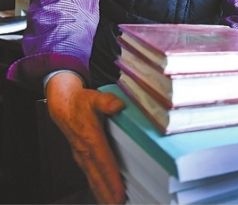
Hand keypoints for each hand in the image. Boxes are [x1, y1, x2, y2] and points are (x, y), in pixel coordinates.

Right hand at [46, 72, 125, 203]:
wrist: (62, 105)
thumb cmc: (80, 102)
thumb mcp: (94, 97)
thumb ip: (107, 102)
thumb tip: (118, 105)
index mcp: (91, 138)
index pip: (104, 161)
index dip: (112, 178)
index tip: (120, 192)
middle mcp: (85, 150)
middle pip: (98, 177)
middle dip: (108, 193)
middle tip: (119, 204)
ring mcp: (82, 155)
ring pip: (93, 178)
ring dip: (102, 193)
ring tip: (112, 204)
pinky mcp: (81, 156)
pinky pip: (90, 175)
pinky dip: (97, 186)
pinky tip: (102, 193)